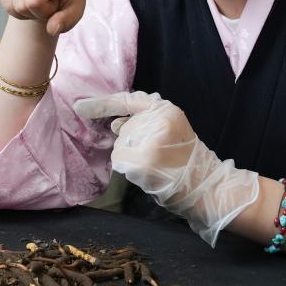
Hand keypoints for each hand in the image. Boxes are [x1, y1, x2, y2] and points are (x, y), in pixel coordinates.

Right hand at [0, 0, 85, 35]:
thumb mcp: (74, 11)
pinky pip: (7, 3)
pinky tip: (25, 3)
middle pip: (34, 1)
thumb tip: (52, 29)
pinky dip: (16, 12)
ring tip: (37, 3)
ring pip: (19, 4)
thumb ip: (67, 20)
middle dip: (42, 12)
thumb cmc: (64, 0)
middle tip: (49, 6)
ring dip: (29, 12)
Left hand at [74, 91, 258, 246]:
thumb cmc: (187, 160)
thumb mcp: (171, 130)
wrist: (205, 185)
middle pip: (123, 130)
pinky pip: (120, 162)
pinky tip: (149, 174)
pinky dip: (130, 171)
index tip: (79, 106)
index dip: (102, 104)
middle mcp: (157, 120)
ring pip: (120, 147)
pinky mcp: (141, 161)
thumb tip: (114, 124)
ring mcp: (148, 141)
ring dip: (131, 159)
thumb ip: (144, 122)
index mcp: (166, 109)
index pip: (128, 100)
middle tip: (158, 156)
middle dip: (132, 143)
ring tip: (156, 166)